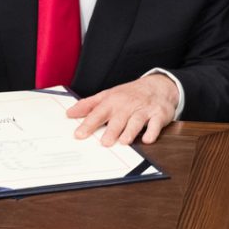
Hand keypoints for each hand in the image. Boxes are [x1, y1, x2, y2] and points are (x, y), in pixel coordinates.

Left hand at [66, 73, 180, 145]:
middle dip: (111, 130)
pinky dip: (152, 132)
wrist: (158, 85)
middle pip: (118, 118)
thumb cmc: (129, 94)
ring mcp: (144, 110)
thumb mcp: (108, 95)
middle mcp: (128, 105)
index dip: (88, 124)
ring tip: (124, 142)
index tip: (79, 135)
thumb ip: (88, 105)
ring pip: (136, 121)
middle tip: (104, 143)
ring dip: (130, 131)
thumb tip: (70, 113)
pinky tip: (147, 139)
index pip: (98, 113)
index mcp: (113, 101)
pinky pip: (156, 124)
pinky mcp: (159, 115)